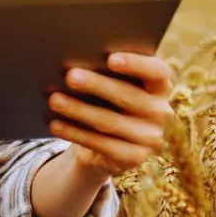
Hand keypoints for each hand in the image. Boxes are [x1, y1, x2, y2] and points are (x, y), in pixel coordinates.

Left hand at [45, 52, 172, 178]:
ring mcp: (150, 138)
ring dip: (79, 110)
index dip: (136, 64)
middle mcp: (161, 112)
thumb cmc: (105, 100)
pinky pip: (102, 145)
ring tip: (54, 100)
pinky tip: (55, 124)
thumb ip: (103, 72)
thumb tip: (75, 63)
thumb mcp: (110, 85)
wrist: (104, 143)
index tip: (111, 59)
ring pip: (111, 122)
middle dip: (96, 85)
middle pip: (128, 96)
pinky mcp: (135, 158)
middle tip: (70, 76)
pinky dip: (75, 133)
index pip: (157, 71)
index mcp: (160, 86)